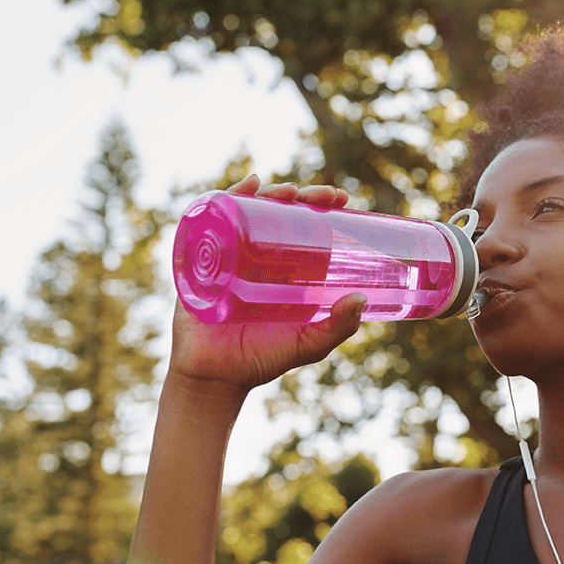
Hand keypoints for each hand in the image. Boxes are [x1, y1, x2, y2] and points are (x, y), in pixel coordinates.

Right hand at [167, 174, 360, 393]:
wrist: (214, 377)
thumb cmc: (262, 359)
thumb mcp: (307, 345)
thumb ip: (336, 328)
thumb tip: (360, 299)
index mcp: (285, 269)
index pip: (304, 226)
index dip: (321, 206)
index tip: (341, 197)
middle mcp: (257, 256)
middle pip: (278, 212)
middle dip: (301, 195)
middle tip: (322, 195)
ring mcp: (230, 254)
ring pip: (248, 211)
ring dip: (268, 193)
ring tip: (287, 191)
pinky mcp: (203, 259)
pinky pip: (212, 222)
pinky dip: (227, 198)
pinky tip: (246, 185)